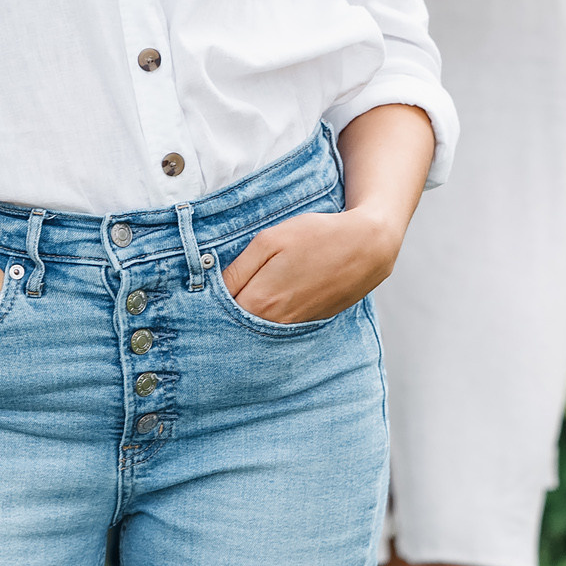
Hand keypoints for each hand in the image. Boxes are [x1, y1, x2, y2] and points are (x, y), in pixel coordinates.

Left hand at [219, 207, 404, 325]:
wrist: (368, 247)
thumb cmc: (316, 236)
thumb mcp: (269, 241)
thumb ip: (237, 269)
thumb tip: (210, 286)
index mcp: (260, 301)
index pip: (217, 312)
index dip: (206, 300)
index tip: (197, 291)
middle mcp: (276, 322)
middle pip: (236, 326)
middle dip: (222, 313)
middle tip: (216, 295)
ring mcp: (295, 327)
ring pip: (257, 328)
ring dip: (246, 317)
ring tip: (244, 295)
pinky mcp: (310, 324)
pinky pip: (279, 327)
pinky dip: (269, 318)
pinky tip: (270, 302)